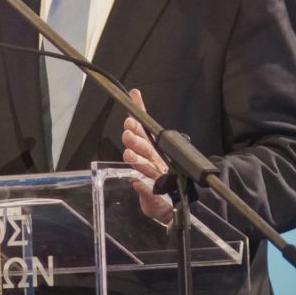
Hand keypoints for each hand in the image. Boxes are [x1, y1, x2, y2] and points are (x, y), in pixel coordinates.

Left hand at [121, 88, 173, 224]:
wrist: (168, 201)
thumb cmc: (157, 169)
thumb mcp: (146, 143)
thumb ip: (139, 120)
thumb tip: (135, 93)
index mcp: (152, 149)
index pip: (144, 133)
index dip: (137, 126)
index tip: (129, 120)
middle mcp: (156, 161)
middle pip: (147, 149)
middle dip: (137, 141)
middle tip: (128, 133)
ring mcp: (157, 177)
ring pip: (147, 168)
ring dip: (139, 161)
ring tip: (129, 155)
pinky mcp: (154, 195)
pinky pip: (148, 191)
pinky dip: (142, 187)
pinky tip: (135, 182)